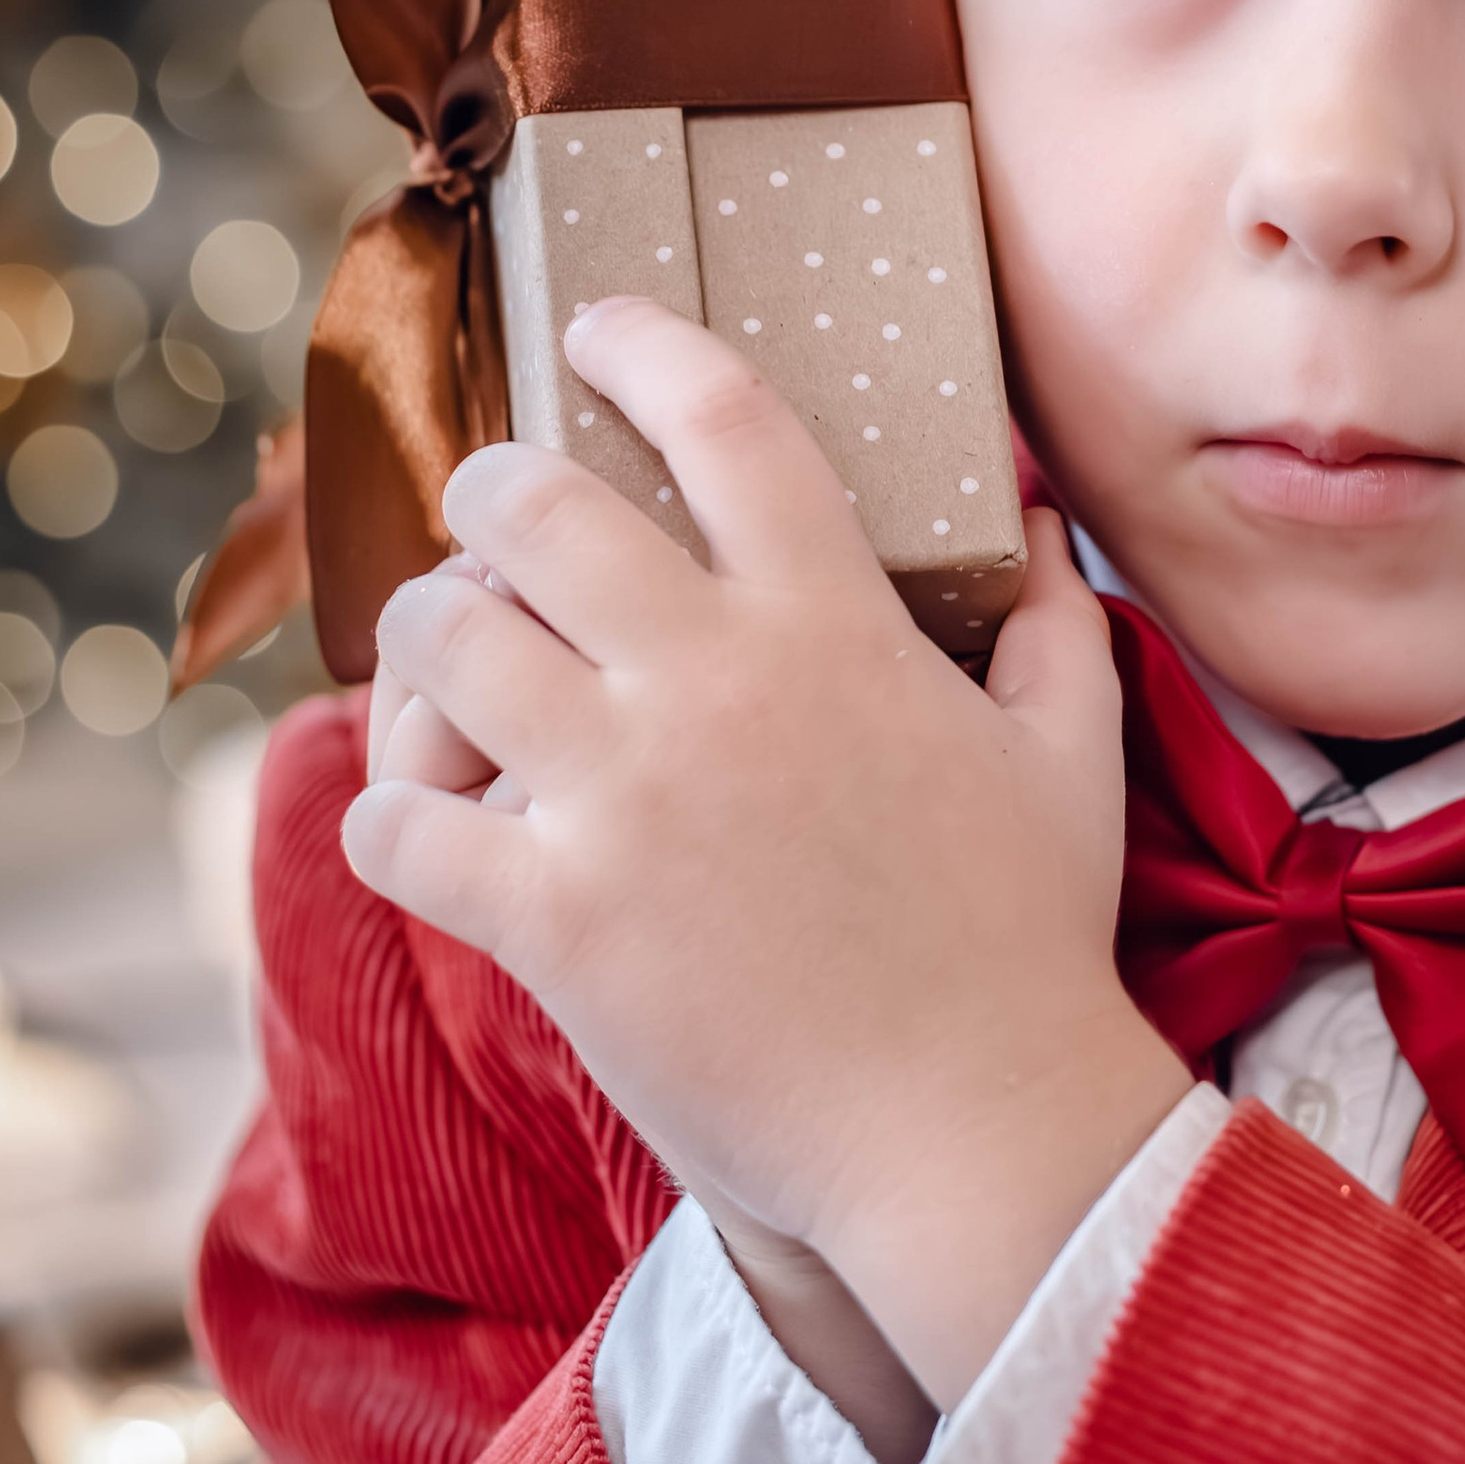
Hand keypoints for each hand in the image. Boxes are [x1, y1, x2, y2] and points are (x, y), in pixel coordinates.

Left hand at [340, 297, 1189, 1406]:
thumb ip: (1054, 617)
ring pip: (438, 643)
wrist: (980, 1135)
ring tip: (446, 681)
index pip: (720, 420)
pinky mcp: (556, 919)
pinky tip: (421, 834)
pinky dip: (390, 820)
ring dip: (422, 647)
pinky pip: (398, 828)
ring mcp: (622, 798)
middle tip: (495, 531)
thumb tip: (1037, 513)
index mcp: (833, 625)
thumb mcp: (1075, 754)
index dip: (642, 345)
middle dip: (490, 496)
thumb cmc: (1030, 947)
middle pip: (529, 507)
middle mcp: (714, 683)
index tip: (600, 329)